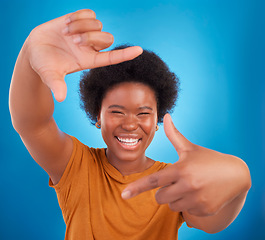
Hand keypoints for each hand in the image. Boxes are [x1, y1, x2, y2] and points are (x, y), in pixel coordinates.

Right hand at [26, 9, 142, 101]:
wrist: (34, 49)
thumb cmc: (44, 65)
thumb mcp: (50, 75)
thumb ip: (56, 85)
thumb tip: (60, 98)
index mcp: (89, 61)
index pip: (112, 58)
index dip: (126, 55)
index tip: (139, 51)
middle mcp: (91, 47)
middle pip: (108, 38)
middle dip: (91, 37)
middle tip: (73, 41)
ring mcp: (86, 33)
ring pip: (99, 25)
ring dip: (82, 26)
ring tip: (66, 33)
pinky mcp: (80, 20)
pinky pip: (89, 14)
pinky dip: (79, 17)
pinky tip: (67, 24)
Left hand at [122, 114, 249, 216]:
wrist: (235, 175)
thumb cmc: (209, 159)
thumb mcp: (190, 148)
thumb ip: (174, 135)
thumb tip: (166, 116)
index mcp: (180, 169)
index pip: (153, 180)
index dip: (137, 187)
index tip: (124, 195)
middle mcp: (187, 186)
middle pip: (160, 197)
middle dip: (163, 191)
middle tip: (176, 182)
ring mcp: (196, 199)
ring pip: (171, 205)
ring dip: (175, 198)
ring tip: (189, 187)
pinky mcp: (204, 210)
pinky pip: (185, 211)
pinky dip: (188, 204)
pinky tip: (199, 195)